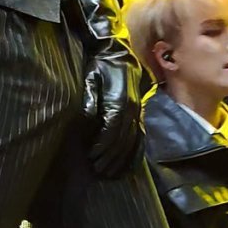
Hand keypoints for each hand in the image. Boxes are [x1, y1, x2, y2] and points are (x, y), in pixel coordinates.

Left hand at [83, 54, 144, 177]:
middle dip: (110, 157)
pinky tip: (128, 164)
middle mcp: (131, 109)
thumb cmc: (100, 66)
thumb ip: (89, 99)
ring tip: (110, 173)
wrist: (118, 54)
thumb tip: (87, 120)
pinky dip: (135, 153)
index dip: (101, 145)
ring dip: (122, 159)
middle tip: (97, 170)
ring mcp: (138, 112)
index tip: (91, 156)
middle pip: (122, 140)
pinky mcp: (140, 113)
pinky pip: (141, 137)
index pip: (111, 130)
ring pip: (133, 141)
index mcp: (118, 101)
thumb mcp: (90, 78)